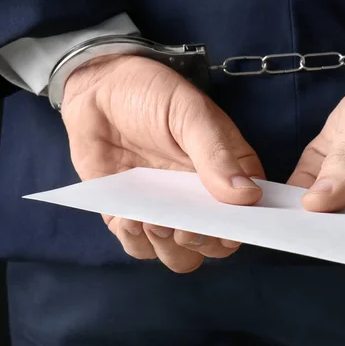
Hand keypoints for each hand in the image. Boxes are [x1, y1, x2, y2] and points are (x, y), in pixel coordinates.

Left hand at [61, 55, 264, 271]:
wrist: (96, 89)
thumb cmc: (151, 93)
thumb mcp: (190, 113)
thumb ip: (217, 154)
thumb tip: (248, 197)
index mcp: (227, 173)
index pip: (247, 215)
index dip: (239, 229)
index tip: (221, 226)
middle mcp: (200, 198)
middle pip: (215, 244)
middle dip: (201, 243)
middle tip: (182, 225)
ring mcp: (166, 209)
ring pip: (181, 256)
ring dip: (169, 248)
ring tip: (152, 221)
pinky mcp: (131, 216)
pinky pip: (140, 249)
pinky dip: (137, 242)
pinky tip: (129, 216)